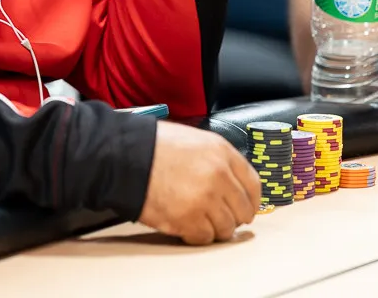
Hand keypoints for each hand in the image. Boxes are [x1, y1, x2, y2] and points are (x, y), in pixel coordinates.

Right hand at [138, 122, 261, 243]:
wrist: (124, 157)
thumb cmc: (152, 146)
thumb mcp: (193, 140)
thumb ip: (216, 159)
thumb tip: (231, 182)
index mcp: (221, 152)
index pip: (253, 185)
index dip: (251, 201)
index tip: (246, 208)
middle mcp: (219, 175)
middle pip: (243, 210)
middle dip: (233, 217)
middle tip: (219, 218)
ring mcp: (205, 199)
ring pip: (226, 228)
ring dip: (214, 228)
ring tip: (198, 220)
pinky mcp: (188, 219)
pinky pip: (205, 237)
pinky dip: (196, 235)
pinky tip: (185, 225)